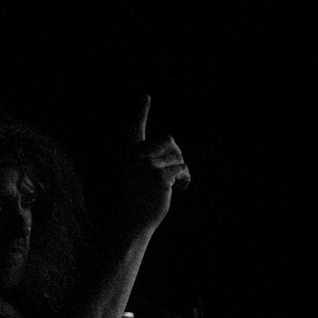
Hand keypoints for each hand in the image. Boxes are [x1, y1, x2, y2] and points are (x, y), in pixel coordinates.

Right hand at [116, 95, 190, 234]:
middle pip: (169, 140)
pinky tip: (180, 189)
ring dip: (181, 170)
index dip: (141, 112)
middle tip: (176, 170)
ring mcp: (148, 166)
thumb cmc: (139, 200)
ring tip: (176, 184)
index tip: (146, 96)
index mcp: (131, 155)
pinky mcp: (159, 176)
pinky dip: (185, 179)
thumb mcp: (142, 177)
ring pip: (178, 157)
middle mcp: (138, 157)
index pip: (136, 129)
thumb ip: (154, 162)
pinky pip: (182, 169)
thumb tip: (178, 159)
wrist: (133, 221)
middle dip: (177, 152)